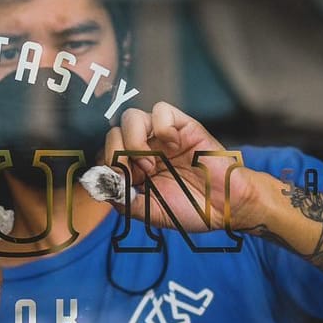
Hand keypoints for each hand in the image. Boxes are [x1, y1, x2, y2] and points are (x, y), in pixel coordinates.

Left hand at [103, 102, 261, 231]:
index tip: (122, 184)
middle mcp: (144, 147)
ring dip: (134, 141)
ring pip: (130, 117)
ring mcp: (162, 136)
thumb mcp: (147, 212)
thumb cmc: (189, 209)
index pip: (103, 153)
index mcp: (132, 167)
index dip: (106, 166)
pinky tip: (173, 146)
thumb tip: (97, 184)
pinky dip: (161, 127)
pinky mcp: (183, 125)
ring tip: (151, 165)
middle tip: (138, 175)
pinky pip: (161, 110)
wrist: (225, 207)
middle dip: (116, 154)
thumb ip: (121, 199)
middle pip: (112, 132)